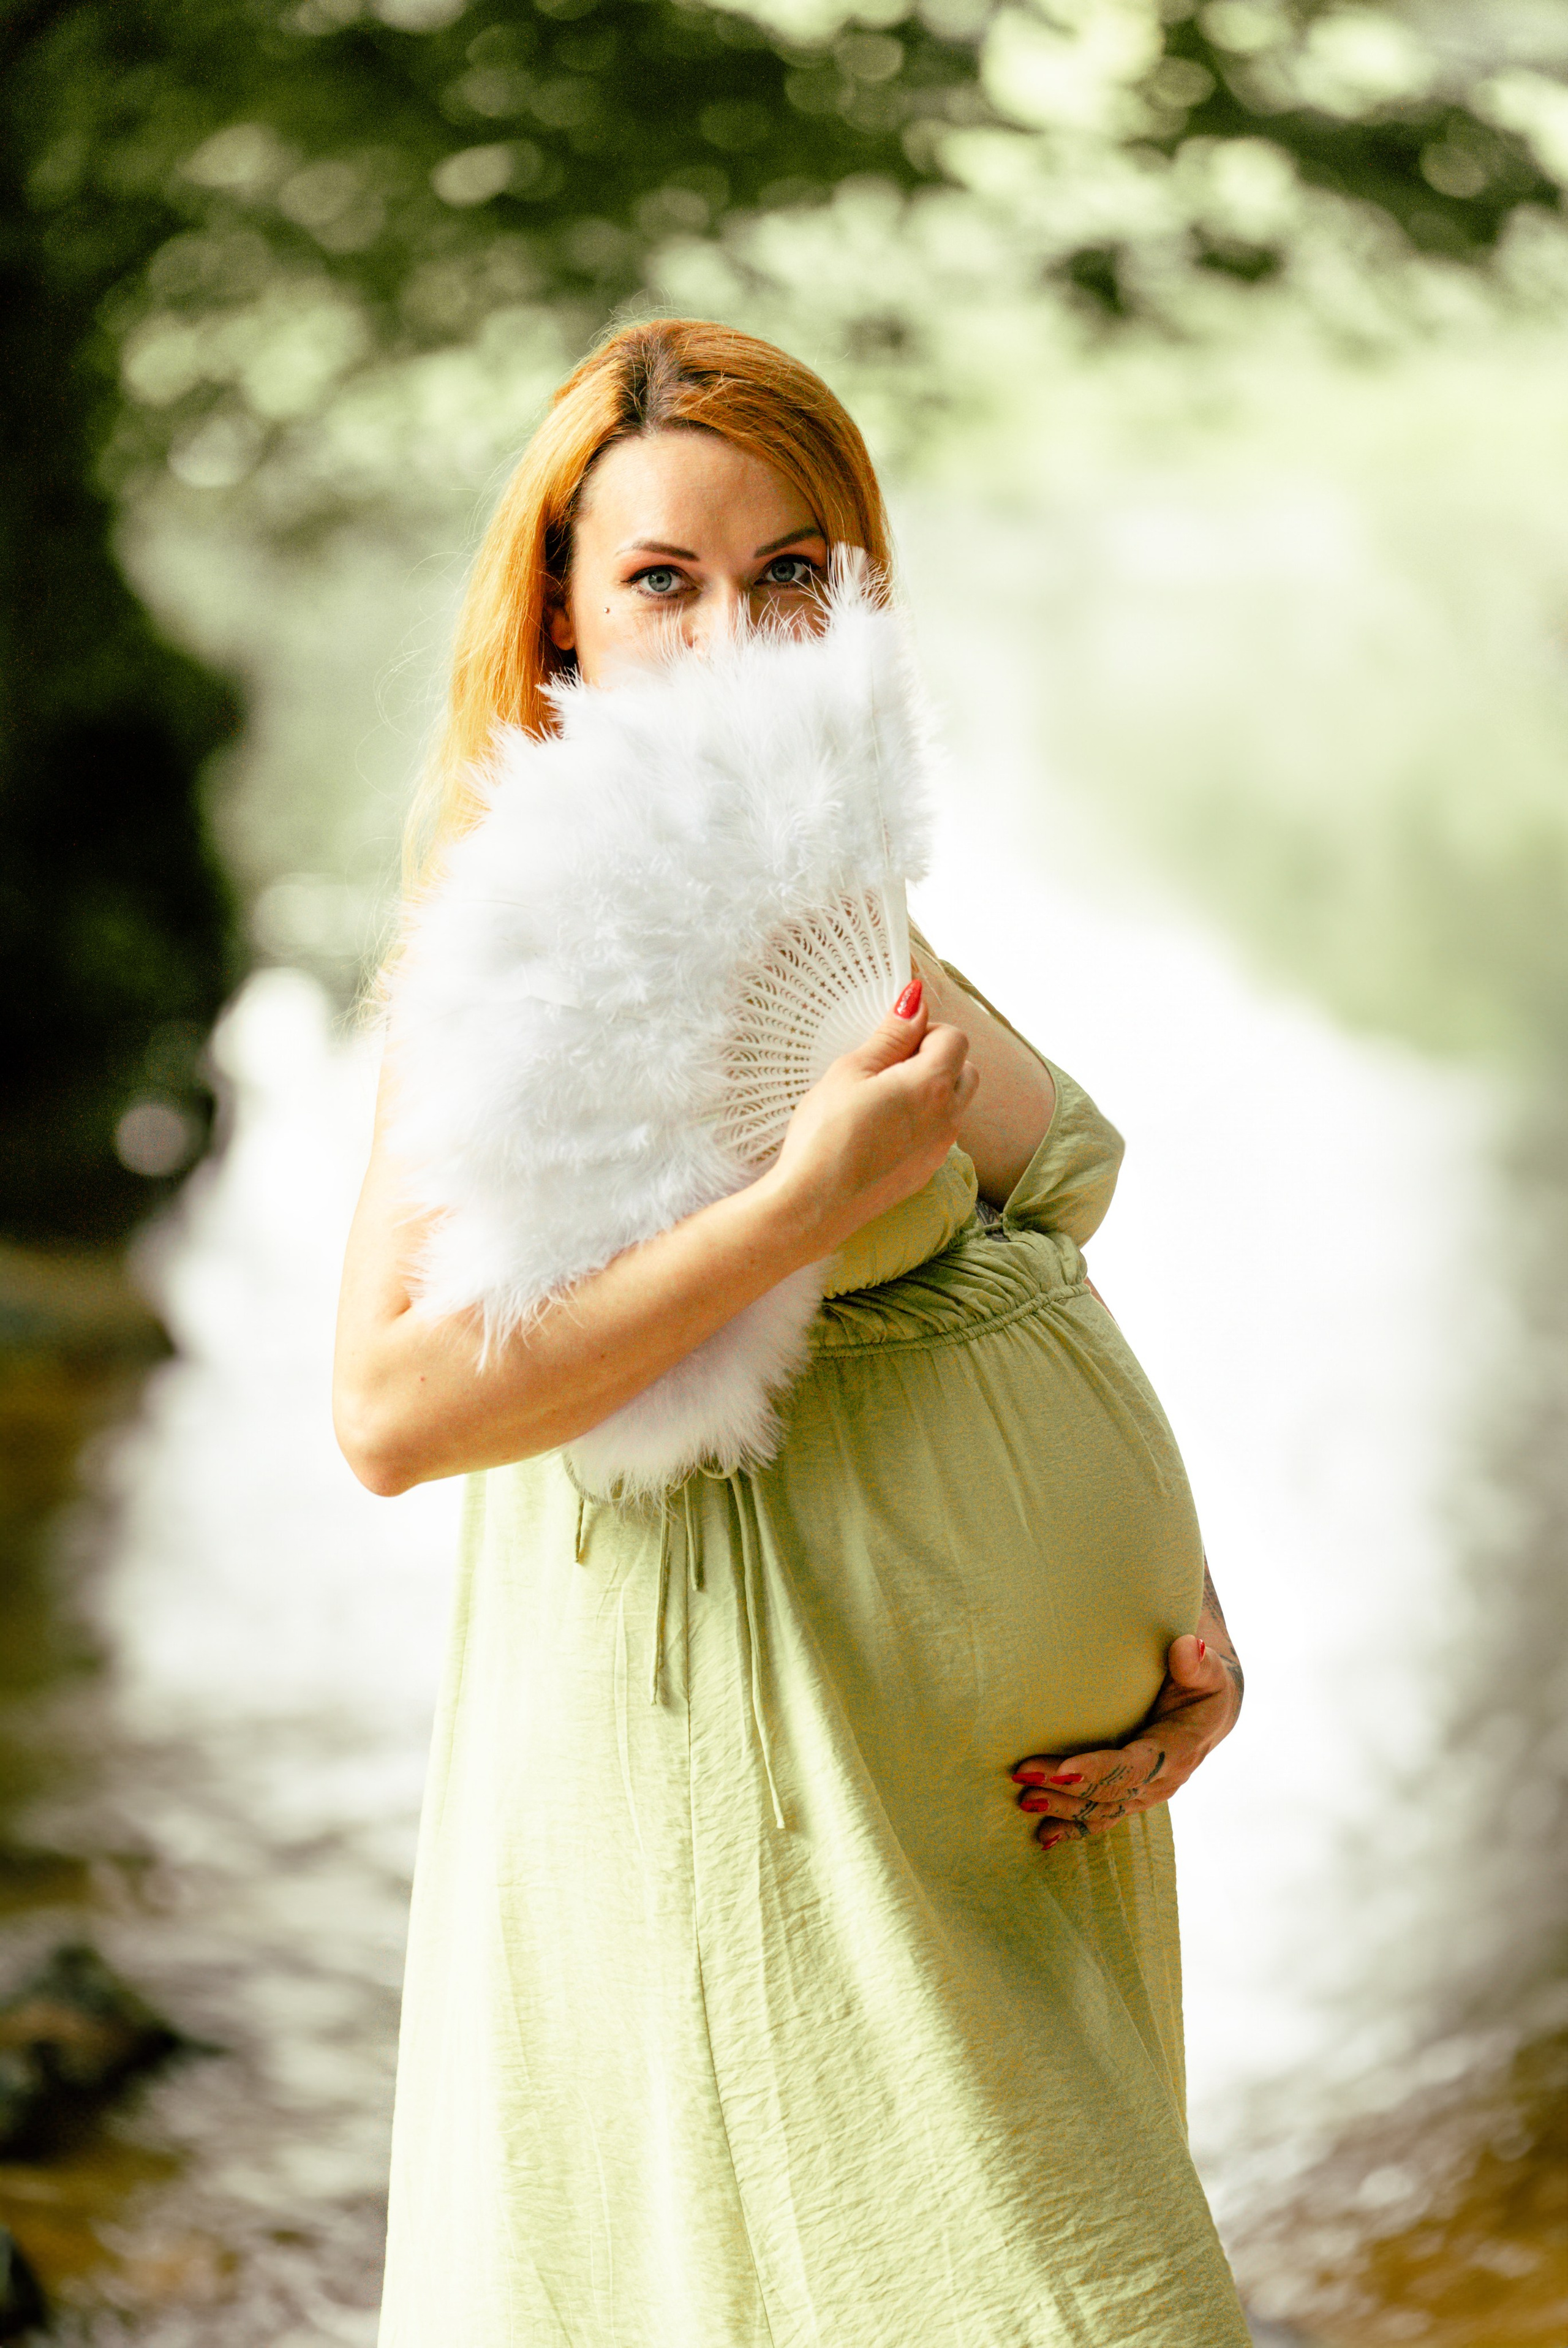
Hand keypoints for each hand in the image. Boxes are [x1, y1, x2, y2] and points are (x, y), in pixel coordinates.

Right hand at [766, 977, 978, 1259]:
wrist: (813, 1205)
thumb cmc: (825, 1134)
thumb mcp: (851, 1071)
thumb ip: (891, 1036)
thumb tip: (916, 1002)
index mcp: (932, 1085)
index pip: (955, 1037)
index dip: (925, 1031)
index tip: (894, 1041)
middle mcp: (948, 1118)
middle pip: (965, 1070)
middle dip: (937, 1059)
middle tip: (890, 1067)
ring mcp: (940, 1150)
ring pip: (955, 1105)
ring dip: (932, 1093)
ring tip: (882, 1099)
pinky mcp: (925, 1174)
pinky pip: (938, 1135)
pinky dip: (922, 1124)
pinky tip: (881, 1131)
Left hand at [1010, 1567, 1243, 1851]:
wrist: (1212, 1709)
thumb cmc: (1205, 1683)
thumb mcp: (1209, 1670)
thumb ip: (1198, 1663)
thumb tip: (1186, 1647)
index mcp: (1179, 1750)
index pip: (1135, 1766)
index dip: (1099, 1770)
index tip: (1063, 1770)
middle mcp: (1162, 1780)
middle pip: (1109, 1791)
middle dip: (1065, 1788)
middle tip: (1023, 1776)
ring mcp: (1146, 1793)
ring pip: (1101, 1809)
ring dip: (1062, 1808)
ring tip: (1024, 1800)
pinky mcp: (1132, 1795)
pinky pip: (1103, 1817)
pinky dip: (1073, 1828)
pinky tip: (1044, 1836)